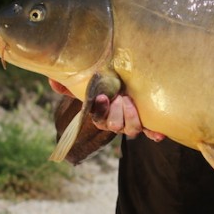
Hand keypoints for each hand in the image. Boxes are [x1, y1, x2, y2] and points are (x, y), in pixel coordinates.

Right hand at [48, 79, 163, 141]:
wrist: (126, 80)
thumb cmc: (104, 80)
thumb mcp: (89, 78)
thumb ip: (70, 82)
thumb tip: (53, 82)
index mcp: (101, 115)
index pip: (98, 119)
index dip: (100, 110)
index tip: (103, 97)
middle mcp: (115, 122)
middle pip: (115, 126)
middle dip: (116, 113)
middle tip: (119, 97)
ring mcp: (131, 122)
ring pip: (131, 130)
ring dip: (131, 117)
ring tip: (130, 100)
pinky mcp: (147, 120)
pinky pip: (151, 132)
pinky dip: (155, 134)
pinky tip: (159, 135)